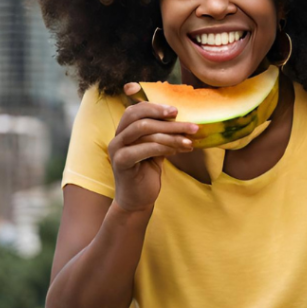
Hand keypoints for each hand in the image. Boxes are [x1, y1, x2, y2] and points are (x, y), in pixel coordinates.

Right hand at [108, 82, 197, 213]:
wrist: (137, 200)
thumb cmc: (147, 173)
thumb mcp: (155, 150)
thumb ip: (161, 134)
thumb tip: (183, 120)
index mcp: (124, 131)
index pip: (136, 110)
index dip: (155, 107)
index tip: (176, 111)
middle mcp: (117, 137)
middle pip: (140, 117)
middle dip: (166, 118)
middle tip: (189, 125)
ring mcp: (116, 149)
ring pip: (144, 131)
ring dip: (171, 135)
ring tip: (189, 141)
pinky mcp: (120, 162)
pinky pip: (144, 148)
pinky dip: (163, 147)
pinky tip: (177, 151)